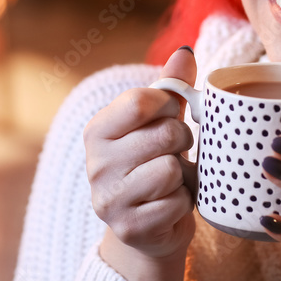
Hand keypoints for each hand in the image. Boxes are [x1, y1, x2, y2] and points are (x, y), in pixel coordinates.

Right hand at [84, 47, 197, 280]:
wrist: (149, 229)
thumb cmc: (154, 164)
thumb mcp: (159, 123)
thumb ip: (170, 88)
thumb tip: (185, 51)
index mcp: (97, 130)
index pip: (140, 101)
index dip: (169, 105)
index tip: (172, 116)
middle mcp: (95, 164)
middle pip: (165, 133)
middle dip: (183, 142)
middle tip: (175, 152)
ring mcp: (108, 199)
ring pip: (171, 169)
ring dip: (184, 175)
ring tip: (172, 180)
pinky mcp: (129, 228)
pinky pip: (176, 203)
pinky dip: (184, 202)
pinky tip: (170, 204)